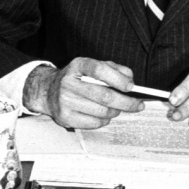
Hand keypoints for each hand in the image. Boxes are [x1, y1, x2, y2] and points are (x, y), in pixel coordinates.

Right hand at [22, 58, 144, 128]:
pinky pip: (93, 123)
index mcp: (78, 65)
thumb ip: (115, 69)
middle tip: (138, 105)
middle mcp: (69, 82)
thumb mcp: (95, 66)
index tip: (131, 86)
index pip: (100, 70)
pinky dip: (104, 120)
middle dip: (125, 102)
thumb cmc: (79, 78)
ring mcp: (65, 101)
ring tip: (118, 108)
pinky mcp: (65, 117)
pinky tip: (104, 115)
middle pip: (104, 96)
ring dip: (115, 111)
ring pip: (101, 112)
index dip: (118, 79)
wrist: (49, 91)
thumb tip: (130, 80)